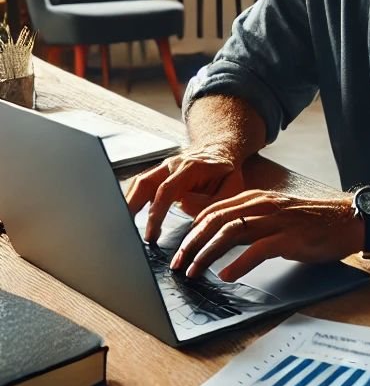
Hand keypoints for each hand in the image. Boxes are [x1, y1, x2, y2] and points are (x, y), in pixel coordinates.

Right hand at [126, 144, 246, 242]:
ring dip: (129, 203)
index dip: (156, 213)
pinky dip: (134, 200)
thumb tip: (183, 206)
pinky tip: (130, 216)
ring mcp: (163, 167)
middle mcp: (173, 164)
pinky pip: (142, 186)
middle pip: (144, 183)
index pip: (166, 191)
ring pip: (139, 183)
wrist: (221, 151)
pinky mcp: (159, 174)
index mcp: (191, 167)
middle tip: (125, 230)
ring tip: (122, 225)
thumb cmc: (227, 173)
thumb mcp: (231, 188)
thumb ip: (211, 201)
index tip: (150, 234)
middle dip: (132, 207)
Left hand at [169, 190, 358, 281]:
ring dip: (207, 254)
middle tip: (178, 264)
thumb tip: (222, 238)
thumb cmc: (314, 221)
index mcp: (258, 199)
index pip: (214, 210)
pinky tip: (226, 275)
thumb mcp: (277, 215)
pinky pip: (258, 249)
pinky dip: (238, 264)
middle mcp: (264, 205)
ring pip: (231, 233)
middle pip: (216, 220)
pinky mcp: (291, 237)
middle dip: (192, 243)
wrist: (349, 221)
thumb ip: (252, 222)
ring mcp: (277, 220)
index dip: (191, 230)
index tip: (180, 249)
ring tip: (194, 271)